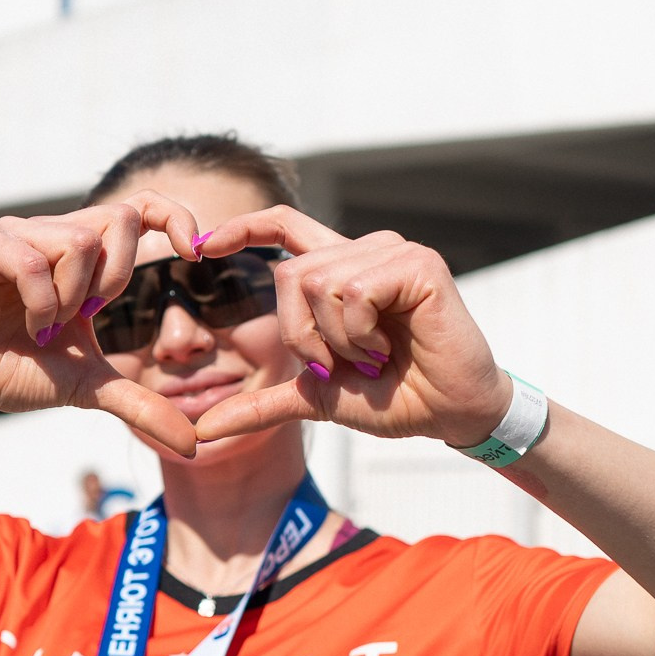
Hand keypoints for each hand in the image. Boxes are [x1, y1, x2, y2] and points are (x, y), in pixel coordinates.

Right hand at [0, 195, 205, 458]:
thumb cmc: (16, 372)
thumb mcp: (90, 388)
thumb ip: (141, 405)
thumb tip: (194, 445)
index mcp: (86, 257)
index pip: (141, 207)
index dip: (175, 215)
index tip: (195, 251)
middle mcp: (56, 233)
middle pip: (119, 219)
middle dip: (113, 280)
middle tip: (83, 318)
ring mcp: (21, 232)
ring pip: (80, 242)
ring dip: (69, 300)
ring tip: (43, 327)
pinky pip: (35, 260)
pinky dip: (38, 302)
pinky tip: (25, 325)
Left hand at [185, 209, 514, 450]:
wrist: (451, 413)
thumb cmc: (396, 398)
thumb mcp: (317, 397)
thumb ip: (263, 404)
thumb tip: (203, 430)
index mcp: (342, 269)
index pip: (283, 225)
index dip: (243, 227)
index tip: (203, 246)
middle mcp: (366, 249)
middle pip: (289, 272)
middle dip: (302, 336)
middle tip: (344, 365)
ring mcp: (392, 252)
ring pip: (318, 283)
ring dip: (337, 340)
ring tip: (374, 356)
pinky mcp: (417, 263)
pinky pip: (353, 292)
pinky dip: (360, 333)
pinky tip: (389, 347)